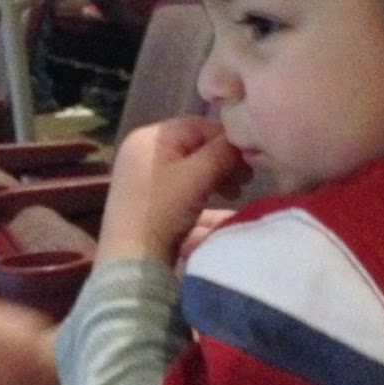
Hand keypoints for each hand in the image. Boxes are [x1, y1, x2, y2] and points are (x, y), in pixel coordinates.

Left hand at [97, 116, 246, 265]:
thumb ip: (223, 151)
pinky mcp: (146, 199)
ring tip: (234, 194)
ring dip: (216, 177)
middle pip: (194, 146)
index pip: (199, 125)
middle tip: (246, 180)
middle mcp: (142, 151)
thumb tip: (244, 141)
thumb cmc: (163, 209)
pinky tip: (217, 207)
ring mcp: (142, 176)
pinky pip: (180, 186)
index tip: (251, 161)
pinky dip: (201, 191)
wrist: (132, 259)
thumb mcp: (198, 175)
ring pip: (189, 167)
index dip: (228, 140)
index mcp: (150, 136)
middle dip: (223, 161)